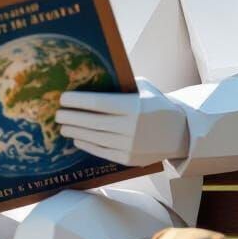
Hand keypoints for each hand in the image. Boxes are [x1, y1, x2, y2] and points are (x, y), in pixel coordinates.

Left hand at [56, 78, 187, 166]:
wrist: (180, 132)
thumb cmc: (156, 105)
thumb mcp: (144, 89)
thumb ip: (122, 84)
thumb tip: (92, 78)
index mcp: (134, 107)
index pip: (98, 103)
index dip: (78, 101)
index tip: (63, 98)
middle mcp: (131, 127)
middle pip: (92, 122)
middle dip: (71, 117)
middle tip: (57, 114)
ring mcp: (130, 145)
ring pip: (95, 138)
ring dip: (76, 132)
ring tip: (64, 127)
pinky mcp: (129, 159)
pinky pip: (102, 152)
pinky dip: (88, 145)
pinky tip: (78, 139)